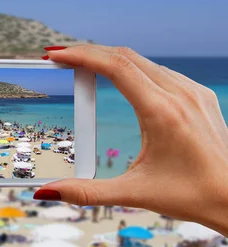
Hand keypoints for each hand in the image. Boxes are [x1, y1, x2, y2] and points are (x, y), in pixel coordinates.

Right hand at [36, 45, 227, 232]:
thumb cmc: (193, 195)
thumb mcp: (134, 194)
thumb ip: (86, 192)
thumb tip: (48, 191)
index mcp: (163, 112)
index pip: (115, 67)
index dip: (81, 56)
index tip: (56, 56)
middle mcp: (180, 94)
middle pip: (125, 56)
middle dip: (88, 52)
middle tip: (59, 58)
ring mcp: (192, 92)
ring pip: (143, 60)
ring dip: (109, 57)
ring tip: (82, 64)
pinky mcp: (199, 96)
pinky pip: (159, 71)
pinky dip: (131, 67)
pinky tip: (119, 77)